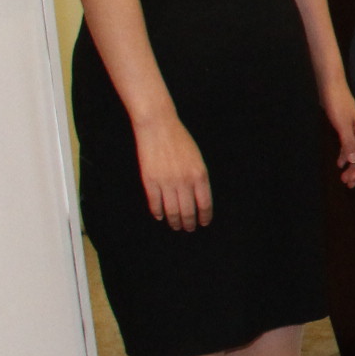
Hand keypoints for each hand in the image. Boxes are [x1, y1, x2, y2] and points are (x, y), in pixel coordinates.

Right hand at [135, 116, 211, 230]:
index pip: (204, 204)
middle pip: (188, 211)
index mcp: (200, 175)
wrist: (158, 126)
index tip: (203, 223)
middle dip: (189, 223)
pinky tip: (160, 216)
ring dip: (174, 221)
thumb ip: (198, 179)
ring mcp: (166, 182)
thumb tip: (197, 199)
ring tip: (175, 226)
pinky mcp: (150, 181)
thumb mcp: (197, 159)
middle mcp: (184, 181)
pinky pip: (155, 203)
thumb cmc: (180, 140)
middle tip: (189, 228)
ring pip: (172, 211)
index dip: (204, 217)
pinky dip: (158, 213)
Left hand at [322, 82, 354, 187]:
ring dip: (351, 165)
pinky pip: (350, 146)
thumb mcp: (342, 125)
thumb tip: (354, 161)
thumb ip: (349, 143)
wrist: (330, 86)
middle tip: (348, 184)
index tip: (350, 181)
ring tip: (344, 177)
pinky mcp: (349, 127)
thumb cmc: (337, 103)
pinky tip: (340, 163)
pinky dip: (345, 155)